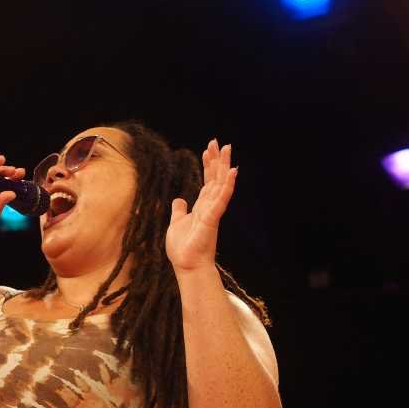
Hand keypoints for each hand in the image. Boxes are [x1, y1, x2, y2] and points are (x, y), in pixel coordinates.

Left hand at [165, 139, 237, 272]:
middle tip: (218, 142)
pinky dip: (227, 185)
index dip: (207, 166)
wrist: (187, 265)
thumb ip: (179, 210)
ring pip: (221, 184)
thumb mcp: (176, 223)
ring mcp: (213, 211)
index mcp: (201, 207)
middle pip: (215, 178)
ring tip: (227, 149)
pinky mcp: (213, 218)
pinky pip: (222, 199)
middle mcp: (209, 206)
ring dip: (223, 166)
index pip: (207, 181)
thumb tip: (179, 199)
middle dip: (216, 160)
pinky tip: (232, 172)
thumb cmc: (183, 248)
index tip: (208, 150)